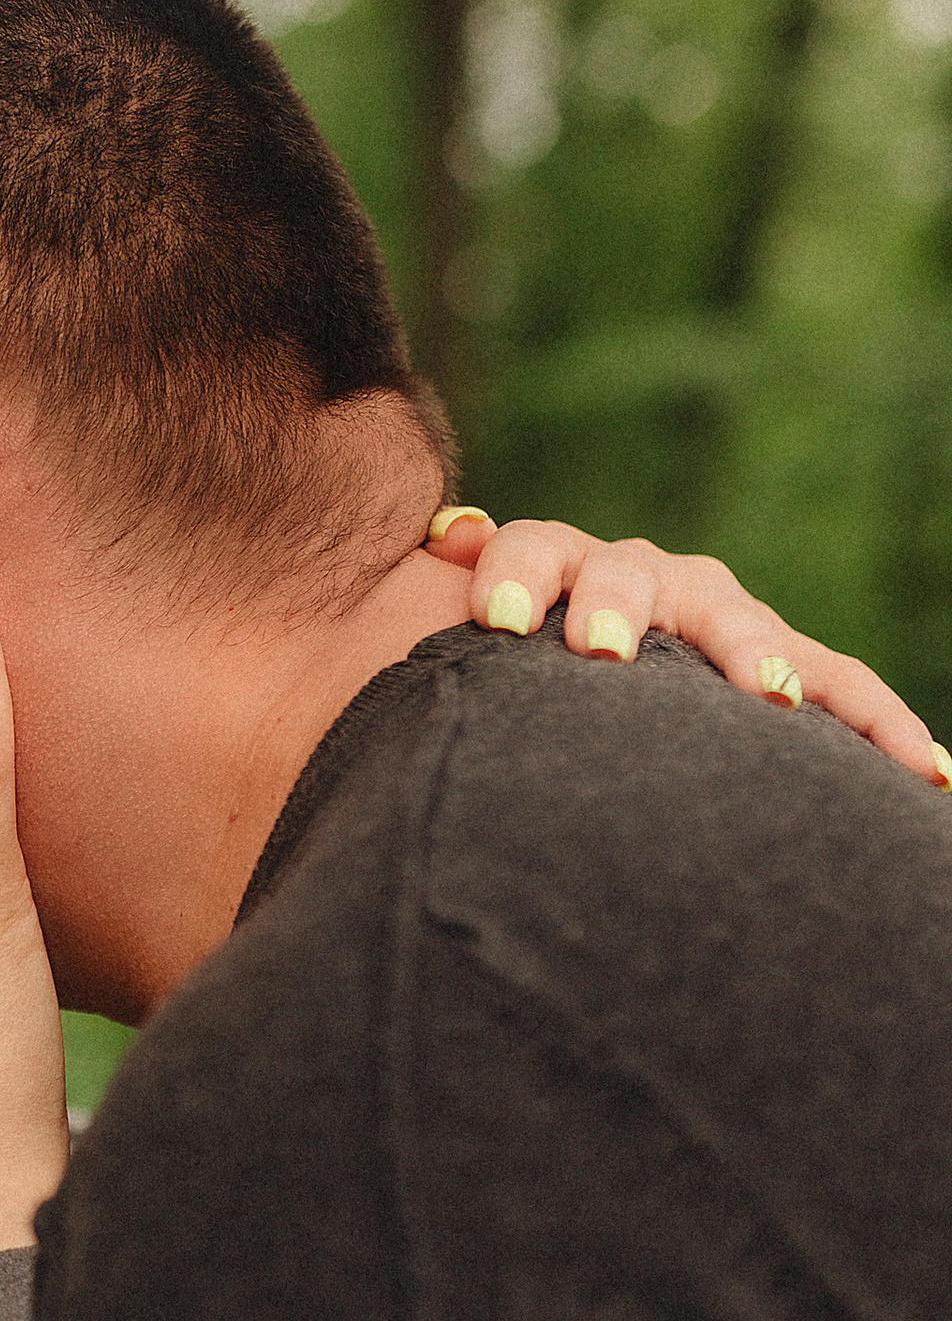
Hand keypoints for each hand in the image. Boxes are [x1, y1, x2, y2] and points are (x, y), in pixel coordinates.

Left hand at [424, 504, 948, 786]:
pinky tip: (930, 775)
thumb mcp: (446, 668)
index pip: (527, 545)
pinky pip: (839, 690)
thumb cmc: (485, 689)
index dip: (513, 571)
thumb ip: (420, 640)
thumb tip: (436, 547)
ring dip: (753, 659)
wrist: (559, 678)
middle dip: (621, 607)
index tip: (494, 616)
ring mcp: (715, 619)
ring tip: (766, 700)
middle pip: (633, 574)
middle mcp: (639, 578)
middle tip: (597, 653)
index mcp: (553, 568)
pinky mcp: (777, 670)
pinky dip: (880, 727)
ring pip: (740, 625)